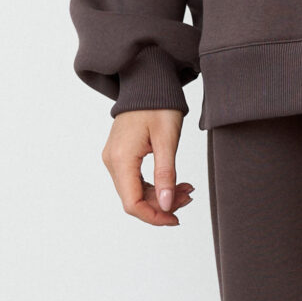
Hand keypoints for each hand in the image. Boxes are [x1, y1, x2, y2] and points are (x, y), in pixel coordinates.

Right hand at [102, 107, 193, 226]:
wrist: (147, 82)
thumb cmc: (158, 104)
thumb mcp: (167, 140)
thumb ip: (166, 175)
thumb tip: (166, 205)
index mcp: (121, 158)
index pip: (132, 203)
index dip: (154, 216)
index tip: (176, 218)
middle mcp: (112, 161)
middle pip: (133, 199)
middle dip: (162, 205)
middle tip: (189, 196)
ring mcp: (114, 158)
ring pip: (135, 191)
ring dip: (160, 195)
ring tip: (186, 189)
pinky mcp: (120, 156)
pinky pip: (135, 180)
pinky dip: (155, 185)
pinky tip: (174, 183)